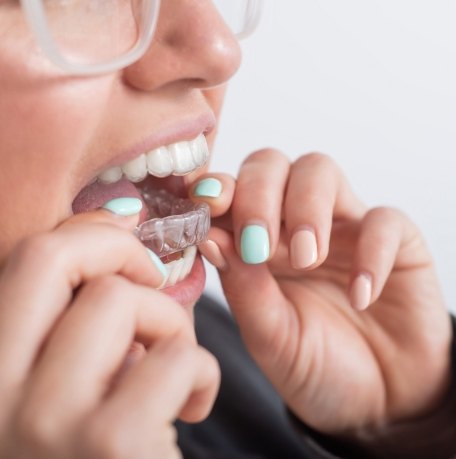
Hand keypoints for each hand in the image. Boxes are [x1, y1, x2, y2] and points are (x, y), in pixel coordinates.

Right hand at [0, 210, 218, 458]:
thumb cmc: (100, 451)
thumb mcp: (66, 383)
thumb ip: (75, 316)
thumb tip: (116, 216)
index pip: (24, 259)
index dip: (88, 236)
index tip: (129, 253)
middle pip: (52, 256)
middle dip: (121, 251)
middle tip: (154, 278)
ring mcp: (44, 424)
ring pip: (122, 299)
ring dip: (170, 322)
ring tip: (175, 367)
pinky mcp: (109, 448)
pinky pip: (175, 357)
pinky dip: (200, 372)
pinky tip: (191, 406)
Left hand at [191, 151, 451, 434]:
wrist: (376, 400)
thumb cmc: (314, 364)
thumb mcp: (269, 336)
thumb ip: (242, 288)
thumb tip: (210, 238)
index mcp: (256, 241)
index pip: (231, 190)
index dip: (217, 189)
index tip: (209, 205)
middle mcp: (295, 223)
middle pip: (271, 165)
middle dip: (258, 194)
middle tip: (260, 244)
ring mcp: (343, 226)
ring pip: (319, 171)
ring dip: (306, 210)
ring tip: (307, 261)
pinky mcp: (396, 240)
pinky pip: (384, 219)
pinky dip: (370, 251)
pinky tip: (361, 295)